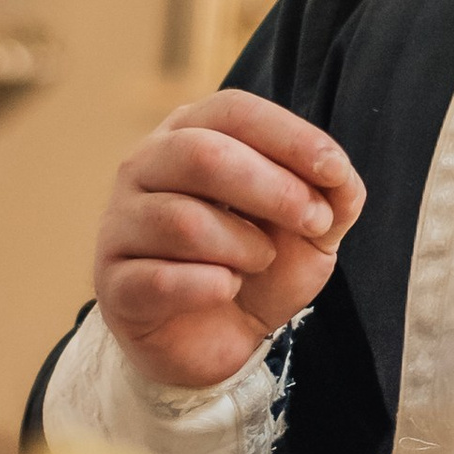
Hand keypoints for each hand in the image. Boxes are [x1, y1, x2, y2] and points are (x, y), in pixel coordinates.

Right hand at [95, 90, 367, 393]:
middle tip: (314, 223)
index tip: (334, 172)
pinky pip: (161, 280)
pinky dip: (210, 288)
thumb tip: (340, 176)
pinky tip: (226, 290)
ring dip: (243, 248)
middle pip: (200, 154)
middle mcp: (144, 167)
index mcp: (189, 134)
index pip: (232, 110)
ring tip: (258, 263)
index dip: (289, 136)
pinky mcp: (114, 285)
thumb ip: (334, 195)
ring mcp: (121, 224)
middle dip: (273, 190)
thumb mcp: (312, 229)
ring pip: (183, 221)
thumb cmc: (259, 266)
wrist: (221, 342)